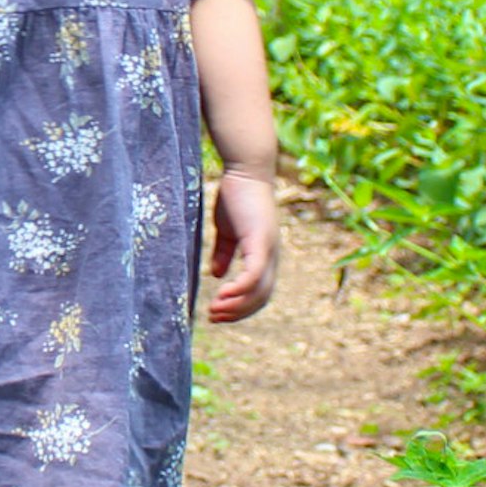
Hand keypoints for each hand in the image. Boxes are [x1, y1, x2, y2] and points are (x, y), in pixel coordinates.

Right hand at [205, 171, 278, 322]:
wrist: (245, 170)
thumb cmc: (236, 195)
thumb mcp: (226, 230)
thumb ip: (224, 253)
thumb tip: (218, 276)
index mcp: (264, 254)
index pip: (259, 292)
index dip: (240, 306)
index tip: (218, 312)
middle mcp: (272, 256)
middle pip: (261, 297)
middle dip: (237, 312)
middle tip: (213, 317)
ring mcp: (268, 250)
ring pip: (258, 291)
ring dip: (236, 305)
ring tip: (214, 310)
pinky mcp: (260, 242)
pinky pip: (253, 276)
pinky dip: (239, 290)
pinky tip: (221, 294)